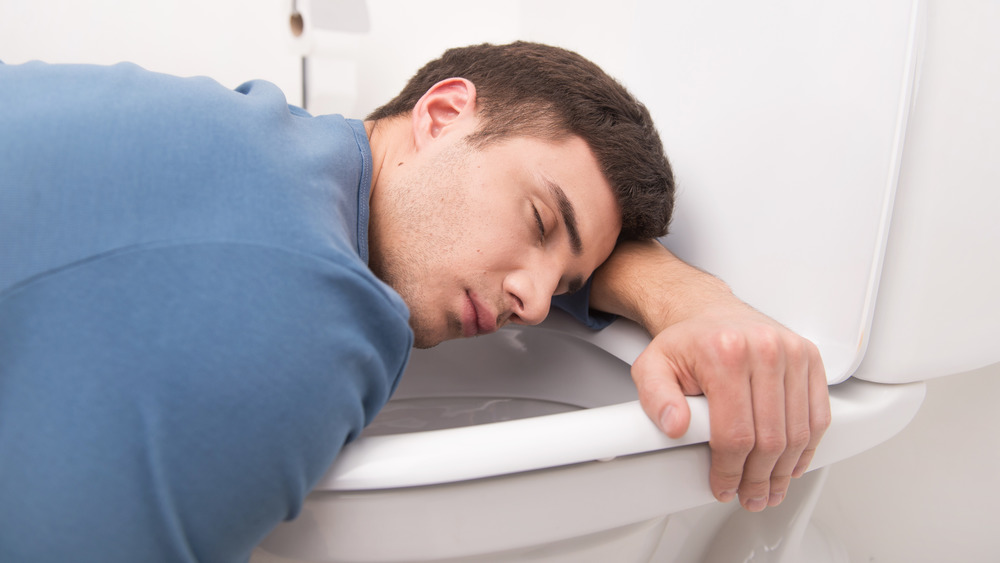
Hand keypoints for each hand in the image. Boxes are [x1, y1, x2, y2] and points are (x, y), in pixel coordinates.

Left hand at [631, 305, 829, 511]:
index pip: (735, 433)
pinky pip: (818, 414)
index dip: (730, 471)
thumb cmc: (687, 342)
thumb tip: (673, 425)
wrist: (709, 311)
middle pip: (771, 438)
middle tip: (750, 497)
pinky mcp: (810, 357)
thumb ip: (655, 397)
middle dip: (759, 478)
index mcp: (725, 353)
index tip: (724, 487)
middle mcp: (764, 349)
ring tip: (771, 488)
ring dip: (785, 470)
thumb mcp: (653, 365)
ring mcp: (792, 352)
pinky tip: (793, 463)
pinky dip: (808, 446)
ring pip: (798, 432)